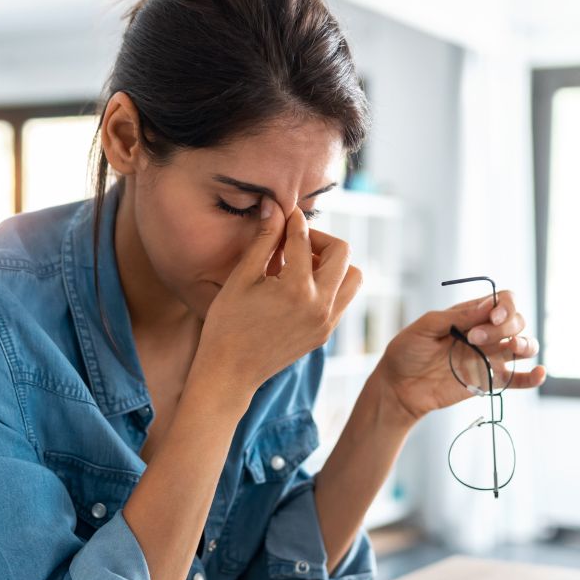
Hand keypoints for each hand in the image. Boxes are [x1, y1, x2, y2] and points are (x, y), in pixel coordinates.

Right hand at [195, 201, 362, 395]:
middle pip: (342, 253)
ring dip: (333, 264)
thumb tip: (275, 206)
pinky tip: (300, 286)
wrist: (230, 373)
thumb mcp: (241, 278)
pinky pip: (343, 299)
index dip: (292, 221)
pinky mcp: (325, 334)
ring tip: (302, 266)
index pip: (304, 239)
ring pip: (352, 277)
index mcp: (297, 288)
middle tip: (295, 242)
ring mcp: (326, 322)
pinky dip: (330, 285)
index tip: (284, 213)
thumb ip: (264, 240)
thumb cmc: (227, 325)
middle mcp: (320, 305)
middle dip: (319, 239)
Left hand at [377, 290, 546, 422]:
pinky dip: (533, 376)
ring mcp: (489, 357)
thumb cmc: (407, 352)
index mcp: (470, 315)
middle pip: (516, 321)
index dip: (505, 306)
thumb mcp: (425, 327)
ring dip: (525, 343)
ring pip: (524, 346)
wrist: (398, 387)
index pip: (503, 302)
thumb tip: (489, 305)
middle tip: (474, 338)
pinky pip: (519, 379)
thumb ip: (457, 316)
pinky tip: (539, 373)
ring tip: (513, 347)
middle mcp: (485, 334)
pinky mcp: (489, 381)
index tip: (492, 316)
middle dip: (503, 326)